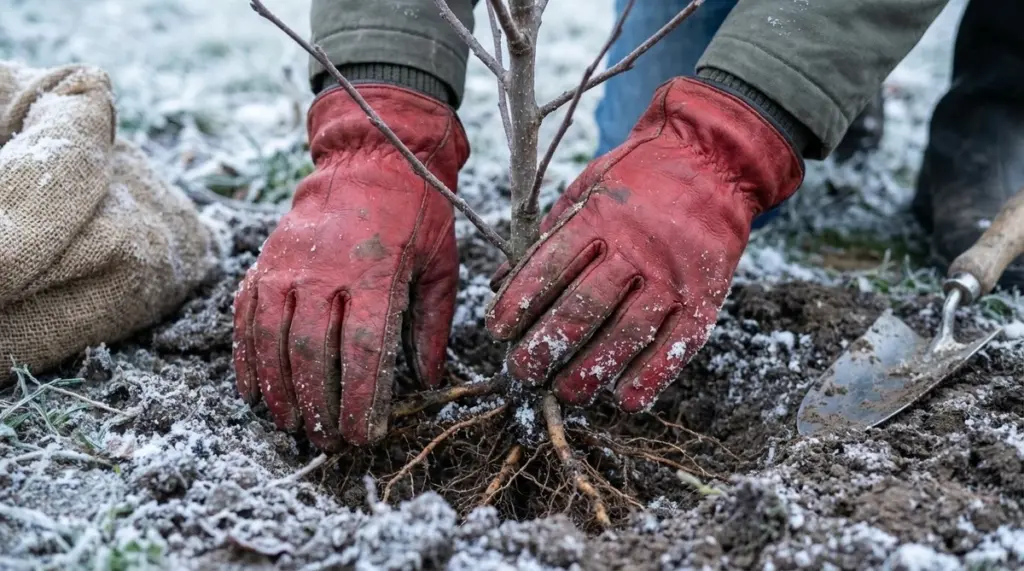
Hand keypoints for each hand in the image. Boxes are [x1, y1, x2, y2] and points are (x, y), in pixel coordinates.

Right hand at [233, 85, 468, 447]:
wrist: (372, 155)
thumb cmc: (417, 213)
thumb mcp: (442, 264)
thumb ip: (433, 324)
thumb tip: (430, 381)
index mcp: (376, 272)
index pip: (362, 349)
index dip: (359, 399)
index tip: (363, 435)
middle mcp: (325, 270)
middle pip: (311, 352)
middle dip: (318, 405)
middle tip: (328, 442)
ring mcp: (288, 265)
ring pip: (271, 339)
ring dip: (278, 390)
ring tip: (291, 425)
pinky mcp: (266, 261)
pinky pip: (246, 315)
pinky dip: (245, 356)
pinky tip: (252, 389)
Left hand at [486, 78, 801, 410]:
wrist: (712, 162)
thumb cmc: (636, 180)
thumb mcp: (584, 191)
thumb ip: (545, 238)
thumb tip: (497, 284)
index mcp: (598, 218)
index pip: (549, 267)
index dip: (520, 303)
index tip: (498, 330)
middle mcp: (635, 249)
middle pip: (583, 308)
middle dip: (546, 347)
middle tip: (523, 373)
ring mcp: (673, 276)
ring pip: (627, 334)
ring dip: (592, 371)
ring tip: (566, 393)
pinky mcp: (705, 298)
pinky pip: (678, 345)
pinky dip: (653, 376)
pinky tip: (627, 400)